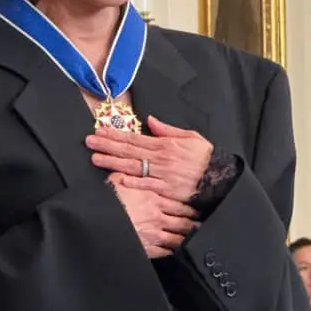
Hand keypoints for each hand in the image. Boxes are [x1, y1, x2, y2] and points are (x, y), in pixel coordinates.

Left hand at [87, 115, 212, 203]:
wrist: (220, 178)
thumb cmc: (206, 158)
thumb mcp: (191, 137)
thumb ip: (168, 129)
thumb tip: (150, 120)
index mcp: (165, 144)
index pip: (134, 138)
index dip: (115, 135)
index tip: (100, 131)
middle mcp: (160, 158)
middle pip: (129, 151)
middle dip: (107, 146)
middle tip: (90, 142)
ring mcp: (162, 174)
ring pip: (132, 166)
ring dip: (112, 162)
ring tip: (95, 158)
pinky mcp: (165, 190)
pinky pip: (146, 185)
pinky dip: (132, 182)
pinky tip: (117, 179)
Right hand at [109, 173, 198, 258]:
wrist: (99, 221)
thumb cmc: (108, 201)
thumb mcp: (116, 181)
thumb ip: (126, 176)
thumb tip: (126, 169)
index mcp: (153, 200)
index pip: (179, 205)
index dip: (190, 208)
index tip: (198, 209)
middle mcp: (157, 218)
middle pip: (183, 222)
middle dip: (194, 224)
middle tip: (201, 224)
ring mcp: (154, 234)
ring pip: (178, 238)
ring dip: (187, 238)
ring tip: (194, 238)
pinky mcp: (147, 248)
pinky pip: (165, 251)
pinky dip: (172, 251)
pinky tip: (175, 251)